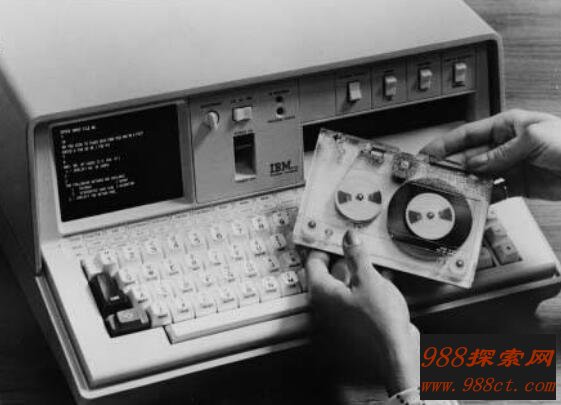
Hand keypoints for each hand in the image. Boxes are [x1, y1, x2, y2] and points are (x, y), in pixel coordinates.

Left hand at [306, 230, 418, 394]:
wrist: (397, 358)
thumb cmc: (379, 325)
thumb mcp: (369, 280)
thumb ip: (357, 256)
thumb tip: (349, 238)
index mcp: (322, 293)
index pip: (314, 262)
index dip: (324, 246)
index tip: (333, 236)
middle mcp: (326, 307)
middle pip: (329, 275)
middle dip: (343, 259)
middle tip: (353, 245)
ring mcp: (340, 318)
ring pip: (345, 287)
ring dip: (358, 273)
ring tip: (372, 260)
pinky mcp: (356, 325)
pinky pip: (358, 300)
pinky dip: (368, 288)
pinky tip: (384, 280)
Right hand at [420, 109, 560, 199]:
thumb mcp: (533, 139)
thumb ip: (500, 153)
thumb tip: (476, 164)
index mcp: (508, 125)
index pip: (468, 134)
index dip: (446, 143)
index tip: (428, 153)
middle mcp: (506, 144)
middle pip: (471, 156)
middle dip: (453, 167)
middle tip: (436, 177)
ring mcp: (512, 165)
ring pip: (481, 175)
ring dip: (468, 183)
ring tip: (453, 190)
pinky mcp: (520, 184)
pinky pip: (496, 190)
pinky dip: (486, 196)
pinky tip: (476, 200)